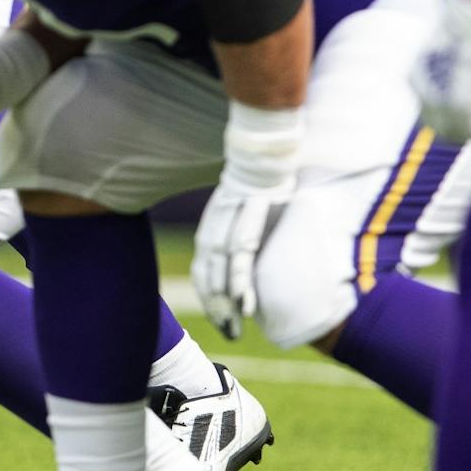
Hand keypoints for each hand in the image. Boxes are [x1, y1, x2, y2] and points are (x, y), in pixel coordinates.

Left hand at [190, 105, 302, 339]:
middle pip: (208, 271)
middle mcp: (218, 221)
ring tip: (234, 328)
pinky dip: (240, 280)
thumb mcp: (249, 202)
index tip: (217, 316)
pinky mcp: (251, 214)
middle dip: (215, 305)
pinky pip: (242, 254)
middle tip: (226, 333)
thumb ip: (246, 226)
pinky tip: (244, 303)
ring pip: (222, 269)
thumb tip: (252, 252)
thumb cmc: (263, 172)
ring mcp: (233, 218)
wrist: (267, 137)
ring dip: (226, 302)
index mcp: (216, 219)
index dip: (208, 291)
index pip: (204, 263)